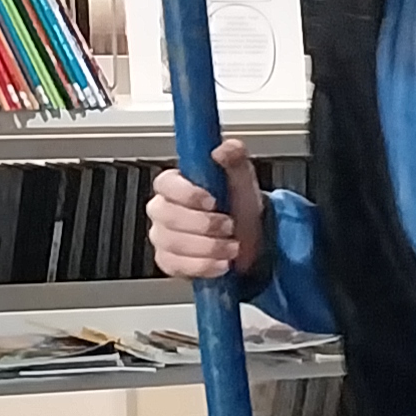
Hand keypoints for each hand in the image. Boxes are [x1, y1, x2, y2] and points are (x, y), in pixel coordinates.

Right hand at [149, 140, 265, 280]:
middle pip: (167, 216)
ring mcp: (163, 236)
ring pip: (173, 243)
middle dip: (203, 224)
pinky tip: (221, 263)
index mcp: (176, 184)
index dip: (186, 193)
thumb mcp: (242, 178)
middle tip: (229, 226)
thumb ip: (235, 158)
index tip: (211, 200)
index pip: (165, 184)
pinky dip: (203, 266)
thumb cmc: (239, 206)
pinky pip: (177, 266)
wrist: (251, 239)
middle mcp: (164, 209)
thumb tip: (224, 148)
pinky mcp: (169, 261)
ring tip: (232, 246)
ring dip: (208, 247)